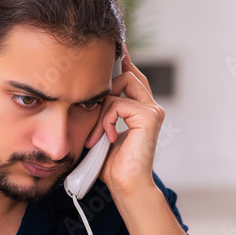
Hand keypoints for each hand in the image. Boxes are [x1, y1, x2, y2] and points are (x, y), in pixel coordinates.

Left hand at [84, 47, 164, 196]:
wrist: (124, 186)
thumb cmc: (110, 164)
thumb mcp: (100, 131)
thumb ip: (100, 112)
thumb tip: (83, 94)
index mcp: (140, 109)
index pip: (131, 77)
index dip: (121, 62)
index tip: (109, 48)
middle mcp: (150, 106)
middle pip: (127, 75)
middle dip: (104, 85)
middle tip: (88, 97)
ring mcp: (152, 110)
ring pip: (120, 86)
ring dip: (101, 110)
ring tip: (97, 135)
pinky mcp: (149, 116)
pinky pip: (118, 104)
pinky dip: (106, 120)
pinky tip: (107, 138)